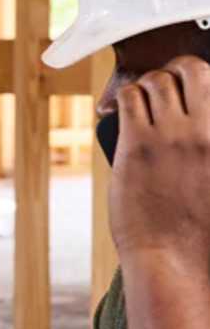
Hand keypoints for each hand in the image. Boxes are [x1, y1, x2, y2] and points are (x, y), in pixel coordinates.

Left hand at [109, 55, 209, 267]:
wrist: (177, 258)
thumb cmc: (201, 227)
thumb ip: (208, 147)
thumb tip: (198, 127)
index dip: (208, 81)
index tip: (202, 87)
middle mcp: (206, 132)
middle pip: (193, 70)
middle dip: (181, 69)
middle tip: (174, 81)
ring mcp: (171, 137)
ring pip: (157, 81)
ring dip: (151, 83)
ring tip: (149, 98)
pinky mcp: (137, 146)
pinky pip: (128, 99)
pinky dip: (127, 95)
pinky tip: (128, 105)